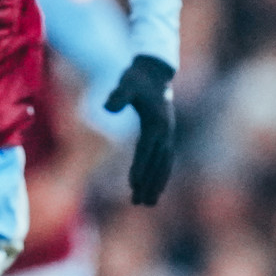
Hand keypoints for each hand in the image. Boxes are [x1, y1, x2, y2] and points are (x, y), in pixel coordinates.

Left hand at [102, 54, 177, 204]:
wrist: (153, 72)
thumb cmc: (136, 78)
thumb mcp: (126, 83)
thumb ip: (118, 95)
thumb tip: (107, 107)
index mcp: (156, 123)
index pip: (146, 151)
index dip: (140, 169)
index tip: (133, 186)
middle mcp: (166, 131)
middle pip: (158, 163)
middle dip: (149, 184)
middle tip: (139, 203)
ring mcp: (168, 134)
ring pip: (164, 165)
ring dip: (157, 184)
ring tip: (148, 203)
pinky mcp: (166, 136)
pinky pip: (164, 160)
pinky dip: (160, 175)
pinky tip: (154, 188)